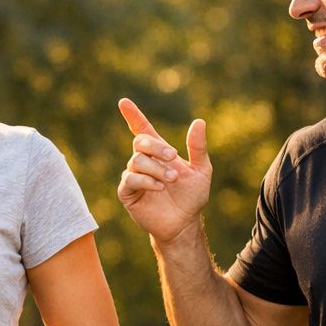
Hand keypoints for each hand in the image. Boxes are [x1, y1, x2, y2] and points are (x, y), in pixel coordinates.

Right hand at [116, 97, 212, 244]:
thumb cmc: (192, 197)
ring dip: (156, 168)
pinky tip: (159, 188)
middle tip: (173, 157)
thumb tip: (199, 121)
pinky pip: (130, 180)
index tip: (123, 102)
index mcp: (159, 153)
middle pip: (140, 142)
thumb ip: (198, 147)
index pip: (142, 129)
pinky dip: (146, 181)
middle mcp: (144, 162)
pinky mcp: (128, 193)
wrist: (184, 223)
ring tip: (171, 180)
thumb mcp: (201, 170)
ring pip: (136, 162)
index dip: (133, 116)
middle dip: (156, 147)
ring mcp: (134, 177)